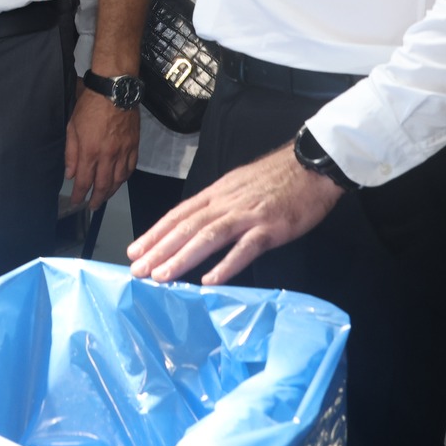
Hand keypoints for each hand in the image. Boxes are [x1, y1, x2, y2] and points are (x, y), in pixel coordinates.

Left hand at [65, 91, 138, 210]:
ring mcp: (123, 152)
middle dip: (96, 199)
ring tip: (104, 196)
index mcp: (90, 151)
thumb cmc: (89, 106)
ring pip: (119, 180)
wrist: (115, 91)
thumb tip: (70, 174)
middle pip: (103, 185)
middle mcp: (108, 156)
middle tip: (92, 206)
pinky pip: (130, 168)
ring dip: (111, 191)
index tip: (76, 202)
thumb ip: (71, 153)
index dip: (80, 195)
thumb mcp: (72, 127)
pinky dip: (124, 178)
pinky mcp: (134, 146)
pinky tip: (119, 181)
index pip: (84, 181)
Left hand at [126, 144, 341, 285]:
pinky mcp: (271, 227)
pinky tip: (209, 281)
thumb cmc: (276, 177)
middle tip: (137, 270)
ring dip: (182, 257)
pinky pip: (245, 248)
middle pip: (185, 227)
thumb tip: (196, 225)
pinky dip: (226, 265)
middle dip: (158, 250)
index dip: (154, 234)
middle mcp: (225, 203)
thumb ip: (218, 205)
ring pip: (207, 237)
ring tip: (161, 276)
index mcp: (216, 194)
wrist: (311, 164)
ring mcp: (247, 215)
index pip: (178, 215)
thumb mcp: (237, 185)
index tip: (134, 251)